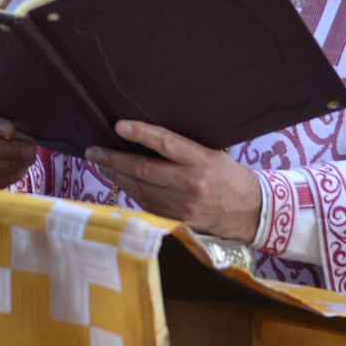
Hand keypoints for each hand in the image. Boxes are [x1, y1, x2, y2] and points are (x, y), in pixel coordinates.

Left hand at [85, 120, 261, 241]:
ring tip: (100, 165)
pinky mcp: (179, 220)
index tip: (118, 125)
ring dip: (116, 177)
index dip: (141, 133)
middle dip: (113, 160)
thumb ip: (182, 148)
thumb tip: (146, 136)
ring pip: (140, 189)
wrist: (253, 212)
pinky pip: (147, 204)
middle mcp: (190, 184)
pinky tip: (120, 182)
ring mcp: (183, 205)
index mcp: (201, 161)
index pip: (166, 143)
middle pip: (143, 170)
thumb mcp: (211, 154)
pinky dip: (131, 192)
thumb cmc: (230, 176)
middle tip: (92, 151)